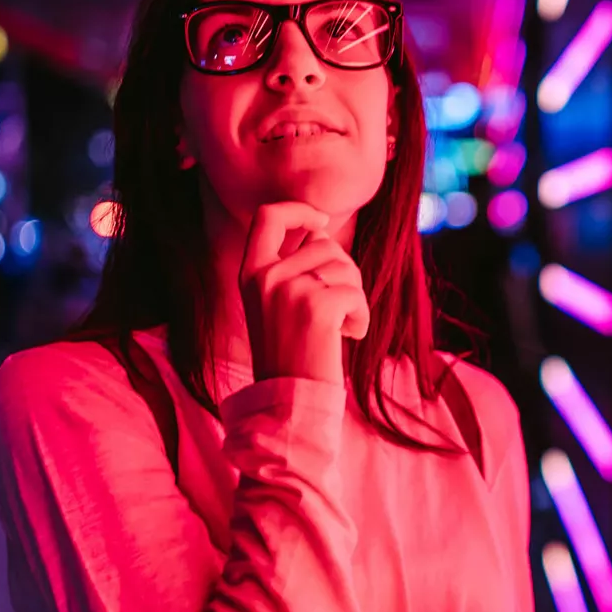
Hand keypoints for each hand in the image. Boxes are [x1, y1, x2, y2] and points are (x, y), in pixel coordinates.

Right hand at [240, 202, 369, 385]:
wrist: (288, 400)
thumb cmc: (292, 352)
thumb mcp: (276, 302)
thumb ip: (292, 266)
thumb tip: (321, 230)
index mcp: (250, 272)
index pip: (268, 215)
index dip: (299, 210)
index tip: (320, 223)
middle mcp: (265, 277)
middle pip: (324, 243)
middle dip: (343, 270)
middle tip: (338, 304)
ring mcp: (288, 290)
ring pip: (344, 266)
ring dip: (354, 296)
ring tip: (340, 326)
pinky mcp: (316, 307)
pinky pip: (356, 294)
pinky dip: (361, 317)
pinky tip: (349, 336)